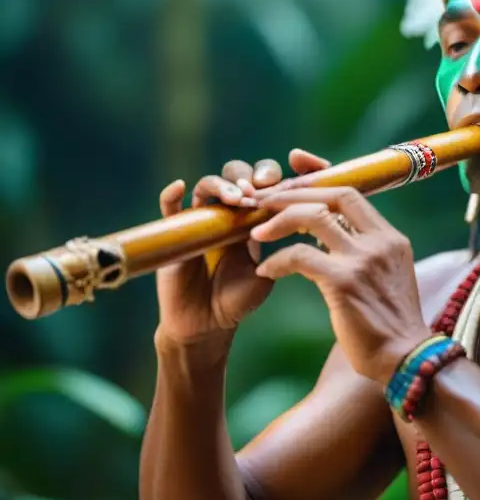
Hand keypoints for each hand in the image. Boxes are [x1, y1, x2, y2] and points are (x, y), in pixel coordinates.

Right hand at [154, 149, 331, 348]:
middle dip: (248, 176)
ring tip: (235, 198)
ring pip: (207, 186)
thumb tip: (289, 227)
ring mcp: (200, 221)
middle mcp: (226, 214)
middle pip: (235, 176)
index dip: (270, 180)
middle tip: (257, 189)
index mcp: (252, 219)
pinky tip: (180, 187)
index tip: (282, 188)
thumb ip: (277, 252)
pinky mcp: (174, 233)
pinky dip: (171, 195)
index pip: (262, 185)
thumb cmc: (238, 299)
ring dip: (222, 185)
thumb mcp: (265, 274)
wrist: (207, 324)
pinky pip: (169, 209)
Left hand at [249, 187, 430, 384]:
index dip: (319, 178)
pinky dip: (277, 260)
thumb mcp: (386, 277)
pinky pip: (300, 257)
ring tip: (256, 232)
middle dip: (293, 192)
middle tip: (263, 201)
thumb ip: (366, 252)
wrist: (406, 359)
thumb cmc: (390, 325)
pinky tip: (265, 271)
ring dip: (279, 220)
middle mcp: (380, 242)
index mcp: (391, 238)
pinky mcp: (344, 283)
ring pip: (313, 218)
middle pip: (332, 195)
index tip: (293, 169)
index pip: (352, 192)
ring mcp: (363, 260)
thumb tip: (336, 235)